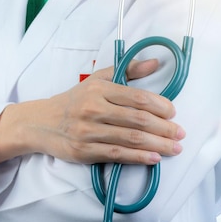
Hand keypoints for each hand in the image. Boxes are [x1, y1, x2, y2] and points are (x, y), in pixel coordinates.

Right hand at [23, 59, 184, 164]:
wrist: (40, 123)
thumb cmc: (72, 102)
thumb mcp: (96, 80)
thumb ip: (126, 71)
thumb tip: (155, 63)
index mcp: (98, 89)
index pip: (137, 97)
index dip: (161, 106)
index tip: (173, 113)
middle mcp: (93, 109)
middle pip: (138, 120)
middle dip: (164, 128)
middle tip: (180, 133)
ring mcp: (88, 132)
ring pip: (130, 138)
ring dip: (158, 144)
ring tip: (174, 148)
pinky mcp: (83, 151)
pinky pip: (117, 154)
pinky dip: (138, 157)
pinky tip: (154, 158)